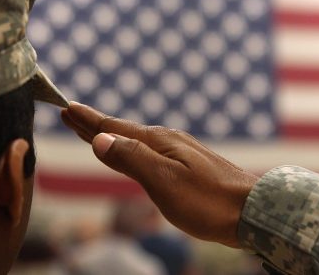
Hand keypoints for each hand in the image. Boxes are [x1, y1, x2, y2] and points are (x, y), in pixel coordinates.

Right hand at [61, 102, 257, 247]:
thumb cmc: (208, 200)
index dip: (89, 121)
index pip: (114, 128)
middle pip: (123, 130)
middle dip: (95, 124)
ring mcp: (179, 152)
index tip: (68, 108)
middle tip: (71, 113)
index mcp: (158, 143)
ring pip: (136, 141)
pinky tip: (135, 151)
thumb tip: (101, 138)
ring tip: (95, 131)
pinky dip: (132, 148)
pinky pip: (149, 152)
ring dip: (112, 135)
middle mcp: (167, 142)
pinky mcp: (187, 165)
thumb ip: (132, 159)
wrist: (250, 210)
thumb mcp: (164, 181)